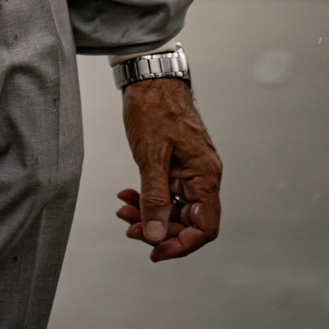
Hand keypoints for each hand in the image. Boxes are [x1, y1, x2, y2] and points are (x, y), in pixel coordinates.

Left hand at [115, 77, 221, 261]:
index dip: (182, 244)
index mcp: (205, 176)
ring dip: (149, 214)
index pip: (204, 227)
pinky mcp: (177, 164)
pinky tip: (127, 194)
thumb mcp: (151, 156)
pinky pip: (166, 192)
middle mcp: (202, 176)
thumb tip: (156, 235)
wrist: (149, 77)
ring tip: (123, 211)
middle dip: (158, 229)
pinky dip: (147, 198)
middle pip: (188, 221)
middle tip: (129, 228)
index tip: (156, 251)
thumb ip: (154, 198)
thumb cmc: (154, 108)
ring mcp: (190, 171)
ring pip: (174, 208)